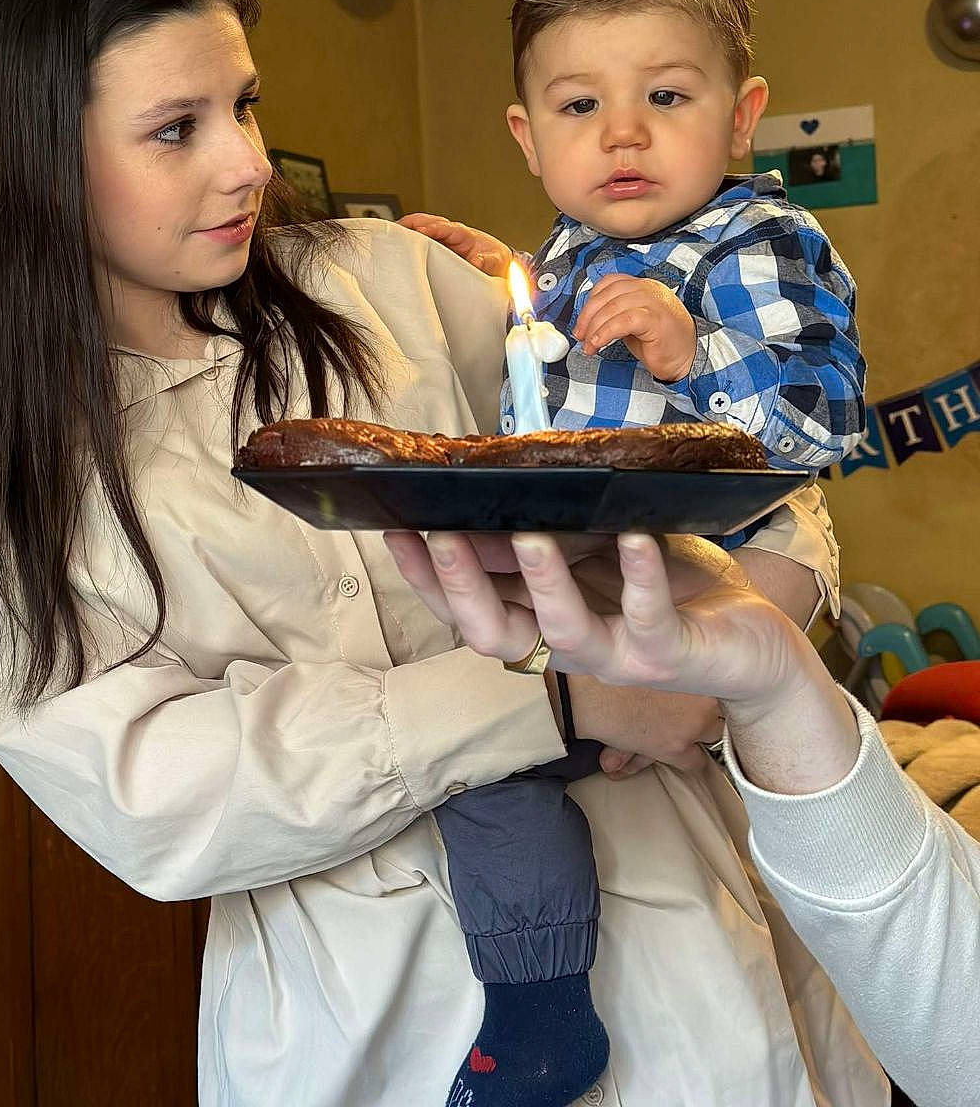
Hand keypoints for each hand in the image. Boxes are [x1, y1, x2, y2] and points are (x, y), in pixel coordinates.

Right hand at [386, 529, 795, 706]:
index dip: (426, 578)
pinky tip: (635, 537)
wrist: (755, 644)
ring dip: (543, 583)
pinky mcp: (669, 655)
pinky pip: (648, 619)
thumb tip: (494, 493)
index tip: (394, 530)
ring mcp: (617, 656)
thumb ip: (553, 536)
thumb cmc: (671, 589)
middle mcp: (568, 647)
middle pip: (494, 633)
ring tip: (529, 535)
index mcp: (544, 622)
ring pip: (563, 632)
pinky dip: (641, 574)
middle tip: (439, 534)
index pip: (467, 609)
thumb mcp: (601, 552)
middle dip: (460, 586)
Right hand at [399, 213, 512, 277]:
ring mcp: (441, 239)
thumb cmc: (493, 261)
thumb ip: (487, 261)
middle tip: (396, 229)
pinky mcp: (435, 246)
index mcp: (464, 235)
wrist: (495, 264)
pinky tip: (394, 244)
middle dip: (411, 222)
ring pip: (420, 227)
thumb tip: (477, 261)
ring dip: (405, 229)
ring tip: (389, 235)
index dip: (434, 228)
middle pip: (427, 221)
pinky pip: (418, 239)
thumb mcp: (495, 261)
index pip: (447, 227)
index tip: (422, 230)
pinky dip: (406, 238)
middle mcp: (450, 233)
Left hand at [573, 274, 696, 381]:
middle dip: (588, 316)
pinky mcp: (656, 319)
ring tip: (589, 345)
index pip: (609, 283)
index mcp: (643, 286)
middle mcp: (648, 289)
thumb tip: (587, 320)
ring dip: (595, 327)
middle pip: (608, 294)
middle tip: (580, 335)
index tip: (581, 322)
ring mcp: (654, 302)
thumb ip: (615, 314)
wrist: (687, 358)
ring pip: (613, 306)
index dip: (590, 301)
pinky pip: (624, 320)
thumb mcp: (633, 323)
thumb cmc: (660, 342)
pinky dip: (606, 332)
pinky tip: (598, 343)